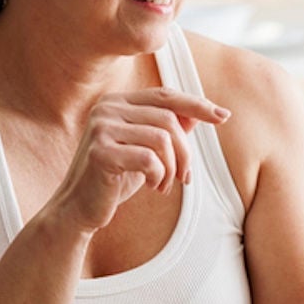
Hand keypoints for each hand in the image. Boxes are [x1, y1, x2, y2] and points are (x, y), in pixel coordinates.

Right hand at [49, 87, 229, 233]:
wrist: (80, 208)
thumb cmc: (115, 177)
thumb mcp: (146, 149)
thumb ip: (169, 129)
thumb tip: (202, 113)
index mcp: (117, 102)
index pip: (166, 95)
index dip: (197, 105)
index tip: (223, 116)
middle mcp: (107, 108)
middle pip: (169, 119)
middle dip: (185, 152)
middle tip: (184, 177)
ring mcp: (101, 128)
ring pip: (163, 138)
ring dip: (173, 167)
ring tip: (165, 184)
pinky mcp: (101, 152)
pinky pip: (150, 158)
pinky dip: (160, 176)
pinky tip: (153, 188)